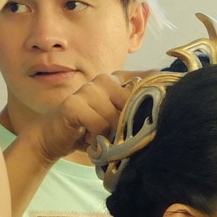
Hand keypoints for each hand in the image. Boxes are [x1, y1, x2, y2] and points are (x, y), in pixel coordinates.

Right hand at [25, 70, 156, 164]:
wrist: (53, 137)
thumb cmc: (87, 129)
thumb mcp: (115, 119)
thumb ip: (133, 111)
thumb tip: (164, 112)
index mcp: (117, 80)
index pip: (147, 79)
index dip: (155, 97)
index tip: (159, 112)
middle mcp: (104, 80)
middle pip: (133, 104)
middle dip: (126, 124)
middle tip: (114, 134)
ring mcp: (88, 90)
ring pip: (115, 116)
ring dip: (108, 133)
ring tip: (98, 136)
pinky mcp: (74, 104)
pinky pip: (99, 124)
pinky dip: (96, 137)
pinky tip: (88, 137)